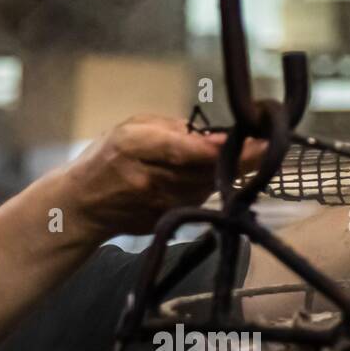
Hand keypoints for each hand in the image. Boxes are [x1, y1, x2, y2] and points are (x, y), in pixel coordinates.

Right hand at [62, 115, 265, 237]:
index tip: (260, 143)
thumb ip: (175, 130)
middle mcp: (150, 179)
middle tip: (267, 145)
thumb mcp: (133, 128)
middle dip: (242, 160)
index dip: (229, 149)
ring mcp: (159, 206)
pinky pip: (199, 201)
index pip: (191, 150)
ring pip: (209, 188)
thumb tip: (220, 136)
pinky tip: (202, 178)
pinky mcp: (167, 221)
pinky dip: (207, 188)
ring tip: (236, 156)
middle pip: (209, 172)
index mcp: (137, 146)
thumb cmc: (107, 157)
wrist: (82, 205)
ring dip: (225, 173)